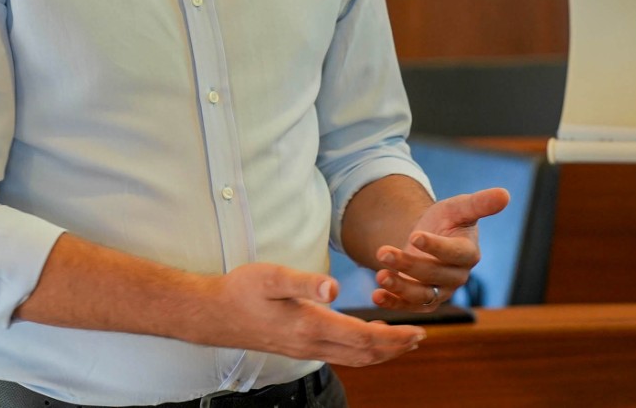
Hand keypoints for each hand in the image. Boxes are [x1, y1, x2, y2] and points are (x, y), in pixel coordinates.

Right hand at [205, 262, 424, 366]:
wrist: (216, 314)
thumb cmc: (242, 290)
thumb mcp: (271, 276)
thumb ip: (304, 281)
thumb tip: (334, 288)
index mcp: (311, 326)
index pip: (363, 338)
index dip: (394, 336)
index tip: (418, 330)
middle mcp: (312, 344)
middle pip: (364, 354)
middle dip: (395, 347)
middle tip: (420, 337)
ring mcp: (305, 349)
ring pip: (354, 358)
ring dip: (381, 352)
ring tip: (401, 342)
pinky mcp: (299, 347)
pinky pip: (340, 355)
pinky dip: (362, 351)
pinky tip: (365, 340)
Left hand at [371, 187, 508, 310]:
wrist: (428, 237)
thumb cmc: (448, 220)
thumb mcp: (459, 208)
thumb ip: (480, 203)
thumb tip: (505, 194)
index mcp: (469, 254)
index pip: (454, 253)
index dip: (436, 247)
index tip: (415, 236)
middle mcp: (457, 276)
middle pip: (433, 275)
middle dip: (408, 264)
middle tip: (382, 252)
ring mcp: (441, 291)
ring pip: (422, 295)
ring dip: (399, 287)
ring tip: (379, 275)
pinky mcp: (424, 301)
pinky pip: (409, 306)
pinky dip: (393, 303)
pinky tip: (376, 296)